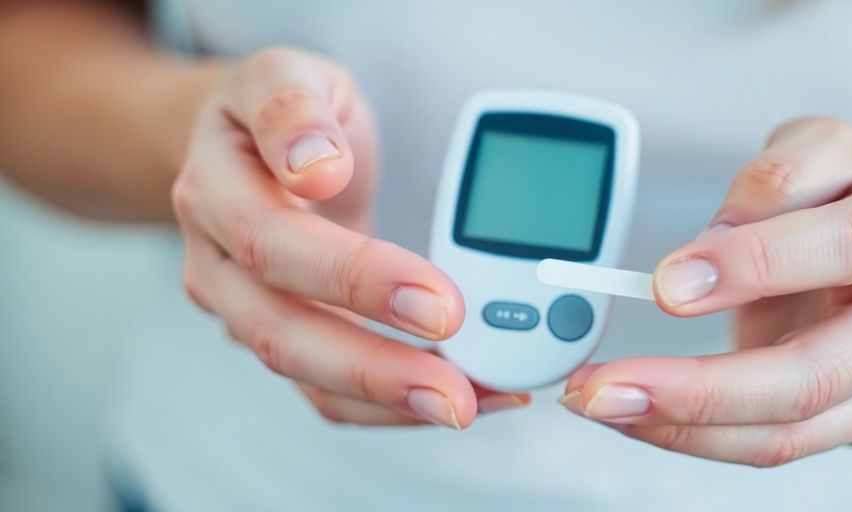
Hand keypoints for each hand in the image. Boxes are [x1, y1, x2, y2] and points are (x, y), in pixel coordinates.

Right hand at [172, 48, 526, 428]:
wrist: (240, 148)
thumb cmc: (278, 112)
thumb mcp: (285, 75)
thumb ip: (293, 109)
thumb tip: (317, 166)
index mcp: (214, 190)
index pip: (275, 243)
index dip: (356, 277)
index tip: (439, 300)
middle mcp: (218, 264)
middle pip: (283, 332)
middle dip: (376, 369)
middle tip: (456, 390)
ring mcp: (245, 311)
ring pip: (307, 377)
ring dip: (390, 402)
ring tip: (469, 405)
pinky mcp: (284, 340)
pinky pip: (329, 393)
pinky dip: (392, 408)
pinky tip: (460, 396)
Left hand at [560, 118, 851, 465]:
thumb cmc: (849, 192)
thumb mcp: (814, 149)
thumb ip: (768, 186)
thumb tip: (705, 255)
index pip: (842, 247)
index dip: (752, 266)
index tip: (667, 285)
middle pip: (813, 375)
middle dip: (698, 390)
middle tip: (606, 386)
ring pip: (791, 430)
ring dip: (683, 427)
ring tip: (605, 403)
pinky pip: (779, 443)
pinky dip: (699, 437)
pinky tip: (643, 415)